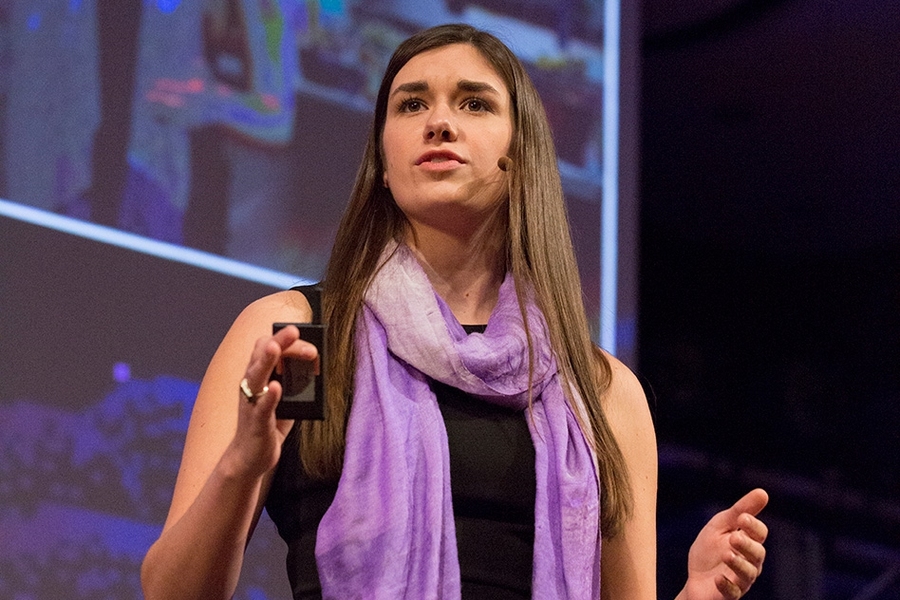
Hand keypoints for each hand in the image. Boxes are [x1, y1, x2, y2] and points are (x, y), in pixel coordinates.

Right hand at [226, 325, 317, 478]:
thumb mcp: (285, 398)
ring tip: (275, 348)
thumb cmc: (268, 424)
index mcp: (258, 376)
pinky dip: (268, 397)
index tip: (311, 347)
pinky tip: (276, 388)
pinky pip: (261, 408)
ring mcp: (251, 403)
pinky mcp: (255, 423)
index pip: (269, 348)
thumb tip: (314, 366)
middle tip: (295, 331)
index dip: (288, 343)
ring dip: (266, 361)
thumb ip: (295, 382)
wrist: (249, 459)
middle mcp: (251, 385)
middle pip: (261, 355)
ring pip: (255, 376)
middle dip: (279, 341)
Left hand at [679, 488, 768, 599]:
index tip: (741, 518)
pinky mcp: (730, 594)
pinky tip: (718, 578)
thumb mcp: (720, 526)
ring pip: (749, 574)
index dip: (753, 526)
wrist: (695, 580)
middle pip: (757, 554)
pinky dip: (726, 585)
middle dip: (747, 545)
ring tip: (727, 555)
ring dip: (739, 564)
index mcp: (748, 543)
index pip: (759, 534)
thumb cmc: (710, 551)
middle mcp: (750, 562)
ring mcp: (741, 580)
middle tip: (734, 538)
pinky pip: (733, 592)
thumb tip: (763, 492)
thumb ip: (740, 510)